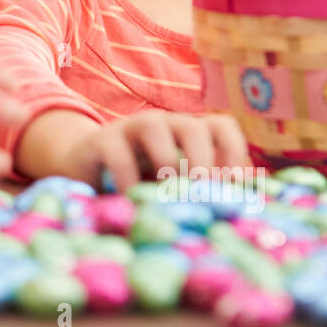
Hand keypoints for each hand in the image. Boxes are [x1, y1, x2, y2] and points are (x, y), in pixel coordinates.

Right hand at [57, 109, 250, 192]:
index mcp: (188, 134)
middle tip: (201, 193)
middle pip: (193, 126)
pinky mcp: (101, 139)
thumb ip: (203, 190)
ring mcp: (131, 127)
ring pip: (154, 126)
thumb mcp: (174, 185)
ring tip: (166, 193)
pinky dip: (128, 178)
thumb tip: (242, 203)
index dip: (234, 153)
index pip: (222, 127)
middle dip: (202, 162)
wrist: (84, 168)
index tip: (233, 186)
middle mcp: (164, 124)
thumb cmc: (140, 180)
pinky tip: (132, 200)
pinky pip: (118, 152)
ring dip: (165, 162)